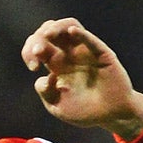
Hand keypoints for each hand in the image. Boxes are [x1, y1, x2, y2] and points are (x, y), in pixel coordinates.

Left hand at [21, 19, 142, 140]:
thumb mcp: (58, 108)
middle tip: (37, 52)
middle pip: (49, 32)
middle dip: (38, 39)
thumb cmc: (87, 112)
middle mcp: (69, 54)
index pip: (37, 45)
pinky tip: (71, 32)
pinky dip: (81, 34)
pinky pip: (91, 39)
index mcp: (56, 64)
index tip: (33, 67)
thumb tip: (46, 76)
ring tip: (48, 36)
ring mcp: (86, 52)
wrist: (113, 116)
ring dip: (56, 28)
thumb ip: (46, 93)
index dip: (29, 51)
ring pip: (68, 26)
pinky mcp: (102, 55)